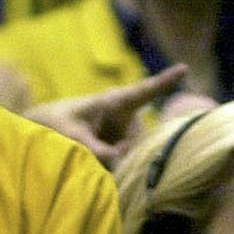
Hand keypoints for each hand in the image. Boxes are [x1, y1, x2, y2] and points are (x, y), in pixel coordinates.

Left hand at [23, 65, 187, 169]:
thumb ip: (93, 146)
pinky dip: (119, 166)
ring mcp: (129, 130)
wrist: (49, 130)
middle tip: (98, 153)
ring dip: (120, 161)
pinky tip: (104, 164)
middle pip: (141, 138)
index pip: (144, 91)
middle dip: (126, 152)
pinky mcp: (126, 144)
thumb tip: (121, 158)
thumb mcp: (70, 134)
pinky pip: (132, 160)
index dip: (165, 80)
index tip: (185, 67)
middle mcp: (127, 114)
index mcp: (114, 101)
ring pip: (137, 153)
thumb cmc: (57, 123)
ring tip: (93, 154)